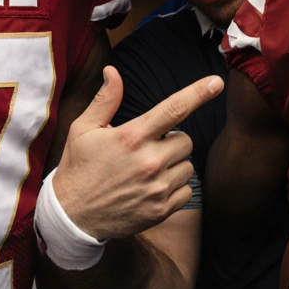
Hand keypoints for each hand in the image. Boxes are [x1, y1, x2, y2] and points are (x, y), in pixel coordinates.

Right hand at [53, 66, 222, 240]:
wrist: (72, 216)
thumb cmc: (78, 167)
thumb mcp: (83, 129)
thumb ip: (104, 100)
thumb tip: (113, 71)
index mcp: (132, 137)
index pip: (173, 109)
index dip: (198, 93)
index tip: (216, 82)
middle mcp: (149, 161)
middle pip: (186, 140)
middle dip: (172, 141)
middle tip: (147, 149)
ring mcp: (157, 188)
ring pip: (188, 166)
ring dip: (173, 165)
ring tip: (146, 171)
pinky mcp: (162, 210)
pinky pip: (187, 190)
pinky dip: (175, 188)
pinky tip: (151, 188)